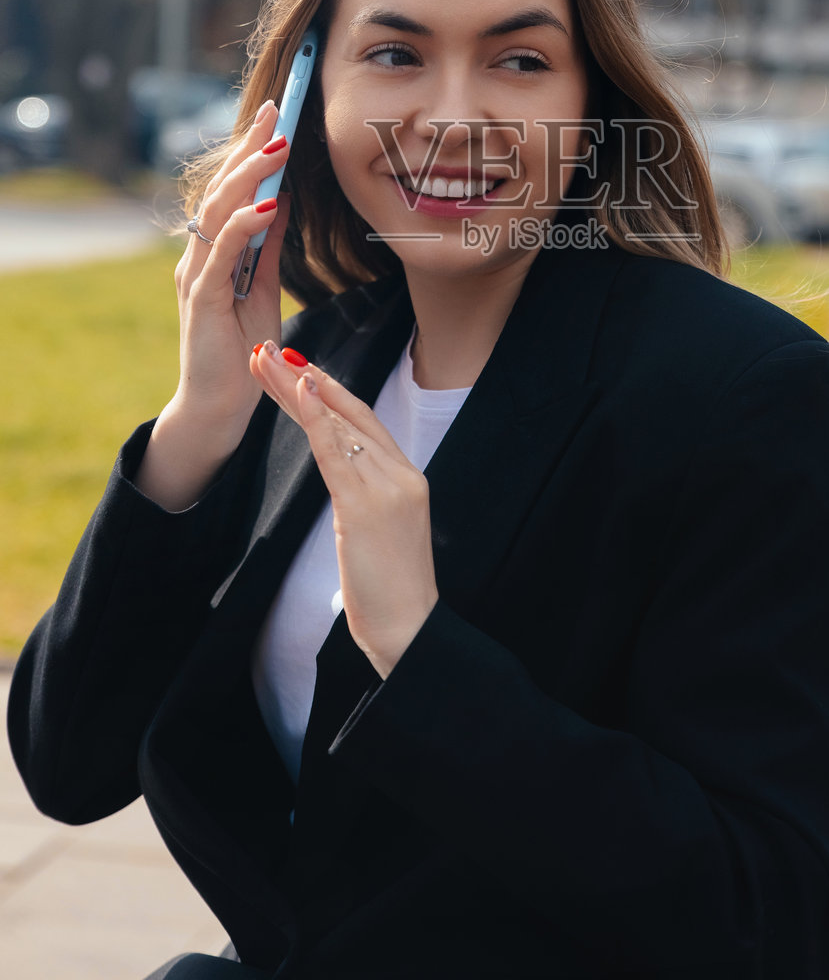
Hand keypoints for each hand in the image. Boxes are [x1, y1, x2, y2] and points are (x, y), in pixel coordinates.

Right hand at [137, 101, 291, 508]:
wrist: (220, 407)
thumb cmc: (241, 350)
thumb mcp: (263, 286)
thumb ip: (267, 245)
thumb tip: (281, 200)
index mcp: (213, 251)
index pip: (231, 189)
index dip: (250, 150)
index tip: (276, 113)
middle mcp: (196, 257)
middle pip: (221, 190)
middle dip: (249, 149)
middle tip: (278, 112)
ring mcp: (194, 278)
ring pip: (217, 214)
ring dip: (248, 177)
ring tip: (277, 147)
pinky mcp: (199, 303)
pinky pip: (220, 256)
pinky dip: (242, 227)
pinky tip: (265, 205)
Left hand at [251, 339, 438, 677]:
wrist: (411, 631)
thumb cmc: (393, 591)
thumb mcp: (383, 534)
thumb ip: (366, 500)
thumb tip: (343, 480)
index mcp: (407, 478)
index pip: (364, 422)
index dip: (330, 392)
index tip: (300, 368)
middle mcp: (401, 474)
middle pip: (349, 413)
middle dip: (307, 378)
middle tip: (272, 349)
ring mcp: (387, 488)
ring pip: (337, 424)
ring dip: (297, 389)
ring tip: (266, 361)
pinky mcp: (367, 507)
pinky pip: (337, 452)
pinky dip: (317, 417)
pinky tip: (300, 389)